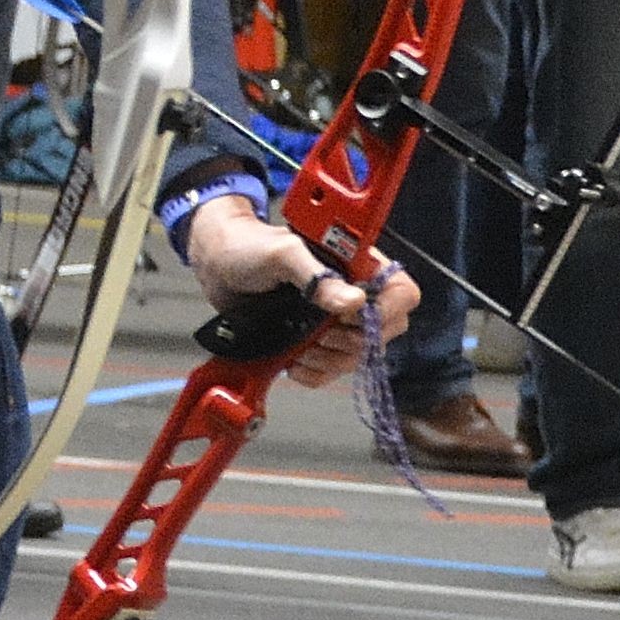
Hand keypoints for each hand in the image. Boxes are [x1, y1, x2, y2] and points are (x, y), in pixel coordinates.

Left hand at [177, 192, 410, 388]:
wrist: (218, 265)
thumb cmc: (249, 245)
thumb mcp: (282, 253)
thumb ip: (316, 276)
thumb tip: (353, 302)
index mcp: (357, 264)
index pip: (401, 292)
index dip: (385, 311)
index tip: (348, 317)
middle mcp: (352, 293)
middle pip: (384, 332)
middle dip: (352, 341)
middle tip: (320, 333)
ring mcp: (335, 320)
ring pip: (358, 356)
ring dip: (331, 361)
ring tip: (301, 349)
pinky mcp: (316, 341)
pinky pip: (333, 370)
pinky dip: (316, 374)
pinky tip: (294, 364)